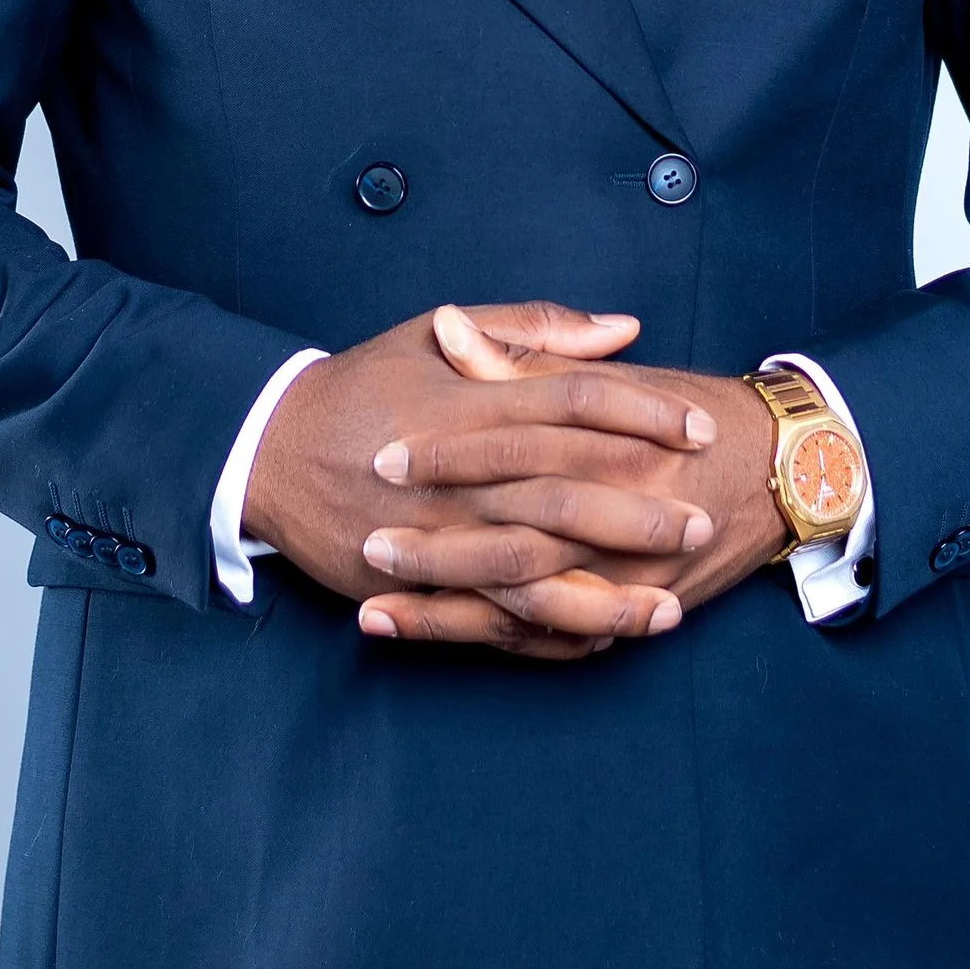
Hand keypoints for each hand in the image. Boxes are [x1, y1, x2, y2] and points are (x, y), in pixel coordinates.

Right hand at [245, 304, 718, 659]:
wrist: (267, 449)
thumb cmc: (364, 385)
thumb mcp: (436, 333)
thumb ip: (531, 330)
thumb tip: (622, 329)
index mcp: (469, 404)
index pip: (575, 401)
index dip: (642, 413)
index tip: (696, 427)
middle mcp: (457, 475)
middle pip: (565, 494)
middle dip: (639, 514)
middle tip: (702, 522)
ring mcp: (434, 536)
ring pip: (534, 574)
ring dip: (605, 596)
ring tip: (668, 609)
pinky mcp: (412, 585)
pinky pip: (489, 619)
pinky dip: (545, 632)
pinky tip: (597, 639)